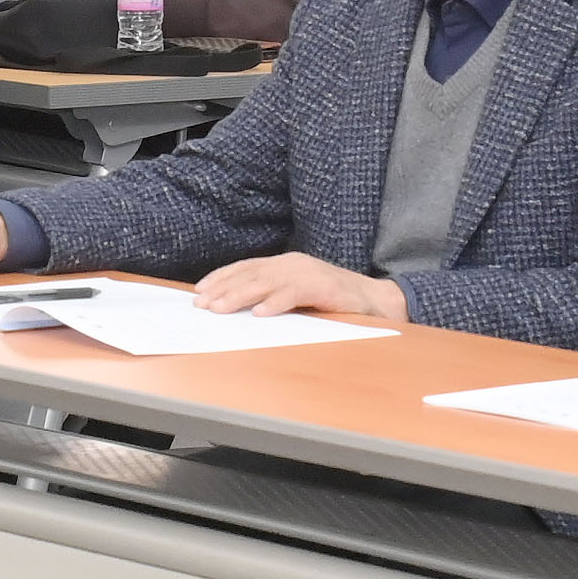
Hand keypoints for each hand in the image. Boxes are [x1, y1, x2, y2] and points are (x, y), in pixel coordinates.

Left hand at [195, 251, 407, 322]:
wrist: (378, 301)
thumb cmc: (334, 301)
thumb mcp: (298, 295)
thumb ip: (272, 296)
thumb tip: (238, 308)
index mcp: (285, 264)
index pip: (246, 268)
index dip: (221, 278)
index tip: (199, 291)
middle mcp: (294, 264)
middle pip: (251, 274)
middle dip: (223, 289)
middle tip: (202, 304)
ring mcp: (310, 273)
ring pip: (268, 283)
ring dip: (241, 296)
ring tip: (221, 309)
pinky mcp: (325, 287)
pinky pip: (296, 294)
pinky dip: (276, 303)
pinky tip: (260, 314)